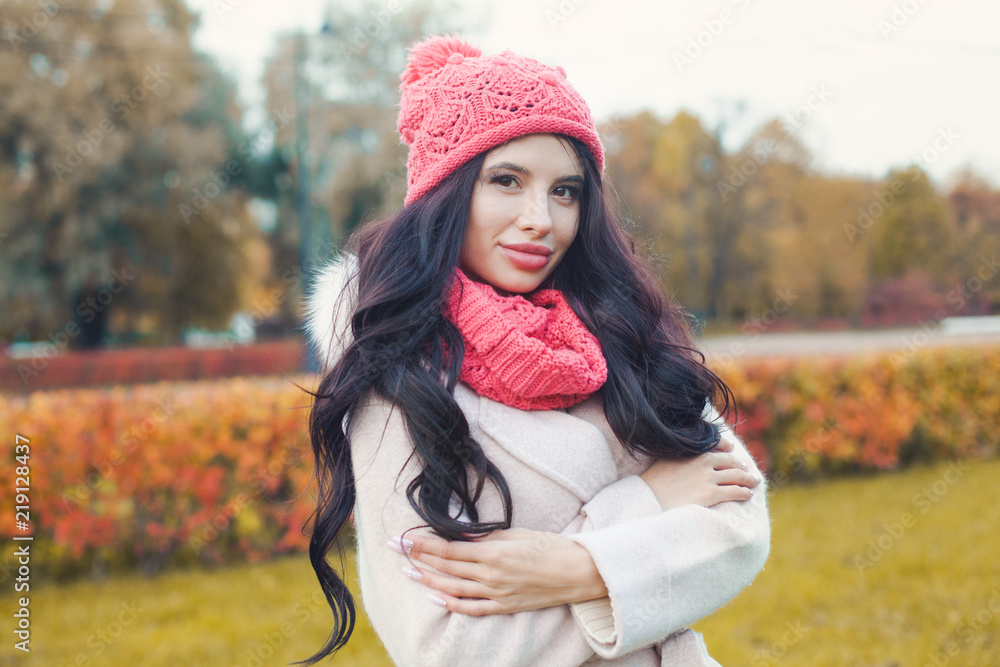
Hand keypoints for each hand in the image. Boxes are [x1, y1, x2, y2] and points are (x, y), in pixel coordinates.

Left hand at [387, 527, 605, 614]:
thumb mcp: (516, 533)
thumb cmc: (550, 546)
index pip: (448, 548)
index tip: (404, 537)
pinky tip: (436, 597)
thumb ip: (485, 537)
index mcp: (493, 553)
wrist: (578, 572)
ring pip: (453, 588)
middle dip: (417, 557)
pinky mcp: (504, 606)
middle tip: (395, 549)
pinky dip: (452, 604)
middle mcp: (490, 575)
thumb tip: (458, 533)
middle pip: (446, 566)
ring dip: (427, 580)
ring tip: (407, 572)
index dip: (423, 543)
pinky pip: (472, 608)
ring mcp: (496, 593)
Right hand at [639, 435, 759, 510]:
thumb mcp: (665, 459)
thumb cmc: (653, 482)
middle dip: (741, 465)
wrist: (648, 499)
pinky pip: (735, 491)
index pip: (716, 443)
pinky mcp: (711, 494)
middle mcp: (703, 461)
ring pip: (737, 476)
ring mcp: (708, 477)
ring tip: (753, 482)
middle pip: (730, 461)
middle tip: (747, 470)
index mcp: (692, 451)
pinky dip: (744, 492)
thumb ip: (679, 455)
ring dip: (748, 479)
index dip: (727, 446)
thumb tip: (685, 457)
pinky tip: (747, 494)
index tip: (732, 449)